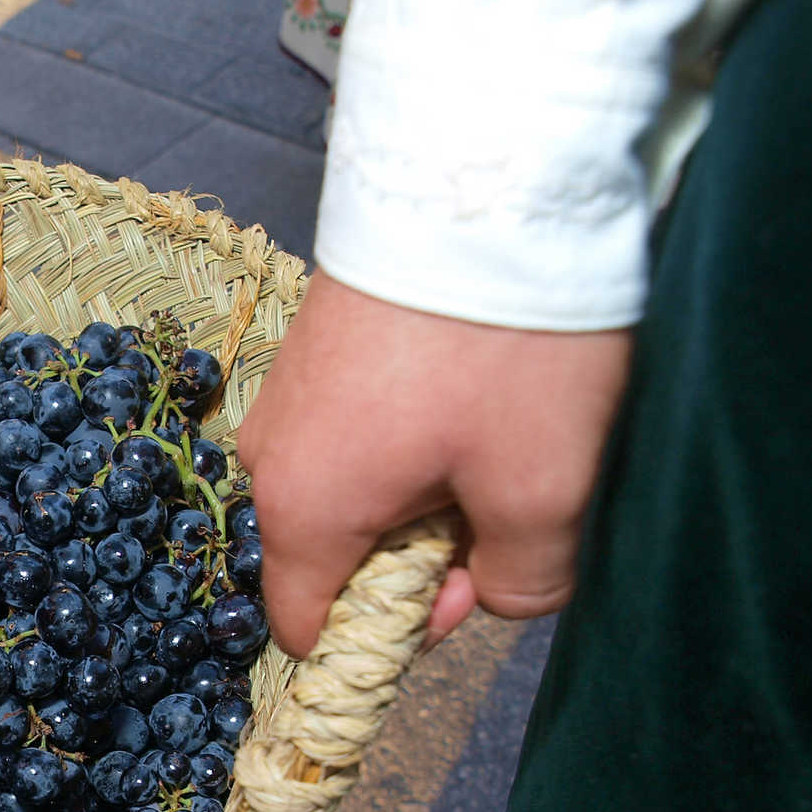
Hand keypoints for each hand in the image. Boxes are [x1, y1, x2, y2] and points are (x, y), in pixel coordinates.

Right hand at [235, 274, 630, 657]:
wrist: (478, 174)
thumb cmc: (503, 349)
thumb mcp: (543, 486)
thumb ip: (526, 580)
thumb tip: (496, 595)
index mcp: (303, 511)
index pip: (308, 628)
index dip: (390, 638)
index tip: (467, 587)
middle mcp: (268, 460)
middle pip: (334, 557)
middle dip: (416, 556)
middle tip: (499, 500)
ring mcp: (283, 397)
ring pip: (348, 489)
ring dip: (419, 490)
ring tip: (491, 433)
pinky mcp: (312, 347)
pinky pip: (351, 431)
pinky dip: (408, 435)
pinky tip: (469, 389)